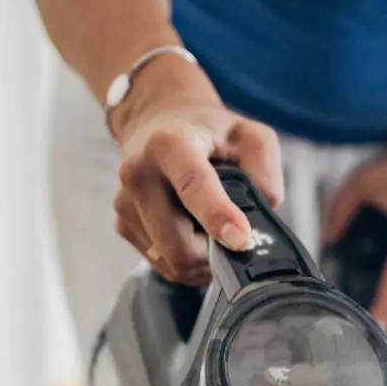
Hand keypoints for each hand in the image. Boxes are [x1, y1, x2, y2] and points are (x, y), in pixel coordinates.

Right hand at [112, 62, 283, 285]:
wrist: (158, 123)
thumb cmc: (208, 132)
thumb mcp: (249, 134)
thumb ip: (265, 169)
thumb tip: (263, 213)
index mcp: (170, 144)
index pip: (192, 184)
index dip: (217, 216)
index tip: (240, 239)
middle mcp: (138, 172)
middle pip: (178, 243)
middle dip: (213, 253)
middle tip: (234, 239)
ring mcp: (125, 202)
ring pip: (170, 261)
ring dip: (200, 259)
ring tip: (211, 231)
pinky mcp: (121, 224)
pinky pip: (160, 262)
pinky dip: (183, 258)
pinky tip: (192, 233)